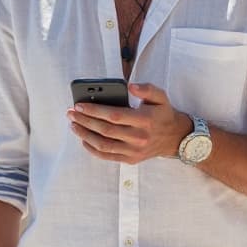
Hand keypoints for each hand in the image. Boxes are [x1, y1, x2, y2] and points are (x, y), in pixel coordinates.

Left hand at [67, 82, 190, 163]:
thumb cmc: (163, 113)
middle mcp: (139, 137)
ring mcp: (134, 151)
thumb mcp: (160, 97)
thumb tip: (130, 86)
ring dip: (85, 135)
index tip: (79, 105)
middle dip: (85, 121)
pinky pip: (107, 156)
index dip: (94, 111)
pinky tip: (84, 139)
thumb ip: (147, 89)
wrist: (175, 137)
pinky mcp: (130, 159)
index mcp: (145, 120)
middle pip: (105, 130)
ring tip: (74, 125)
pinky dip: (92, 149)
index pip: (114, 115)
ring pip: (103, 145)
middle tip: (71, 113)